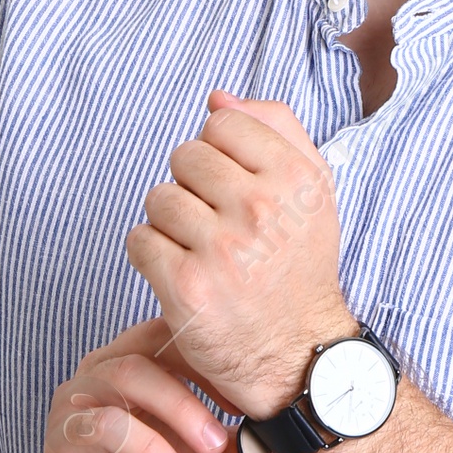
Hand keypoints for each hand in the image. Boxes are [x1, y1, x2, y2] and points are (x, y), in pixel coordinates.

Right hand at [33, 315, 269, 452]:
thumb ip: (257, 438)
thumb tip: (308, 417)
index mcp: (144, 368)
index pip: (182, 330)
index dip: (222, 355)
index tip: (253, 392)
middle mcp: (105, 373)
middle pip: (155, 340)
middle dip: (203, 375)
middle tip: (237, 416)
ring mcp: (79, 403)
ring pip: (128, 374)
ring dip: (180, 408)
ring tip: (212, 448)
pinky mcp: (63, 440)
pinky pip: (102, 425)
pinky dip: (147, 446)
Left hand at [125, 89, 356, 415]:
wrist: (299, 355)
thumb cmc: (300, 267)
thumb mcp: (312, 191)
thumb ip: (275, 129)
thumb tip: (217, 96)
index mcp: (295, 179)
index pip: (223, 122)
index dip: (220, 153)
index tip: (234, 188)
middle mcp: (261, 209)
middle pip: (185, 156)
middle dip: (192, 187)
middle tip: (215, 225)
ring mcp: (221, 249)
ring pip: (159, 198)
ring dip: (170, 224)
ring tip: (200, 251)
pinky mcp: (186, 286)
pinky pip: (140, 240)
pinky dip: (151, 256)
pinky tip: (180, 273)